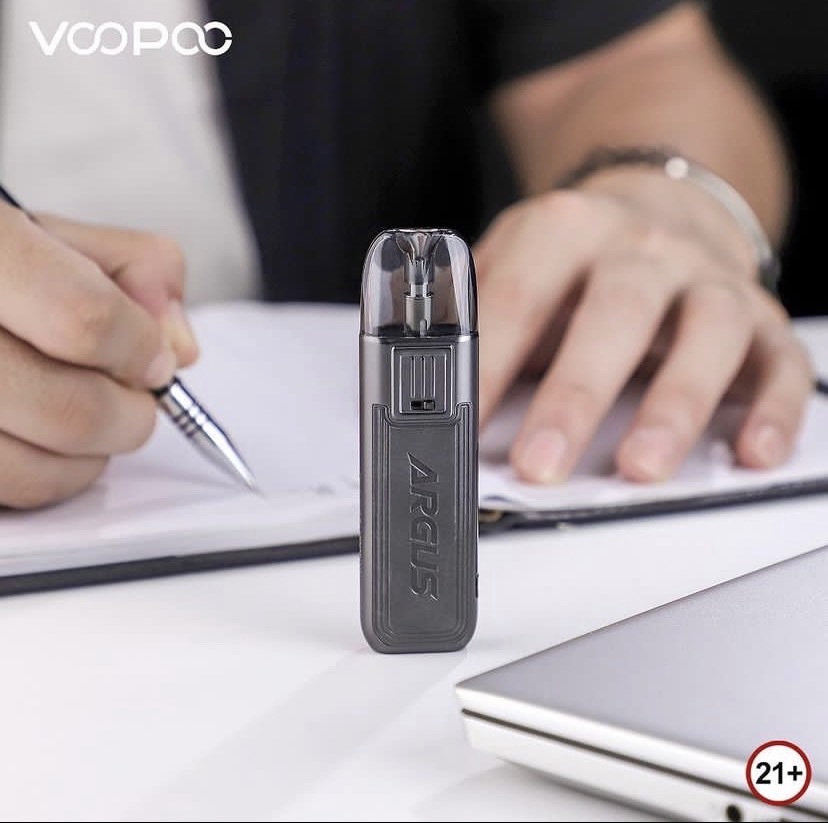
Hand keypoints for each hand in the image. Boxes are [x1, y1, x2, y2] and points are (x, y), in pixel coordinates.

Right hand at [0, 204, 197, 507]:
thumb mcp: (58, 235)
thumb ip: (140, 271)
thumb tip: (175, 349)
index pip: (84, 319)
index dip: (141, 350)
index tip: (155, 360)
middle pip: (68, 411)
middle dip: (130, 417)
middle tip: (136, 403)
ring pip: (31, 470)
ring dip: (89, 459)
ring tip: (91, 425)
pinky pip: (5, 491)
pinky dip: (45, 479)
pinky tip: (45, 444)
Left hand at [475, 167, 813, 482]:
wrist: (660, 210)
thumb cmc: (576, 261)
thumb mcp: (516, 262)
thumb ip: (476, 312)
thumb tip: (421, 381)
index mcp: (566, 228)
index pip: (517, 296)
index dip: (485, 364)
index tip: (461, 426)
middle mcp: (642, 247)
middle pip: (613, 313)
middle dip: (575, 396)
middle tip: (540, 465)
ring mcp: (706, 279)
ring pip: (704, 334)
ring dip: (674, 406)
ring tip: (640, 469)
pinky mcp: (760, 318)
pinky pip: (779, 362)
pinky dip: (772, 410)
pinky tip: (751, 454)